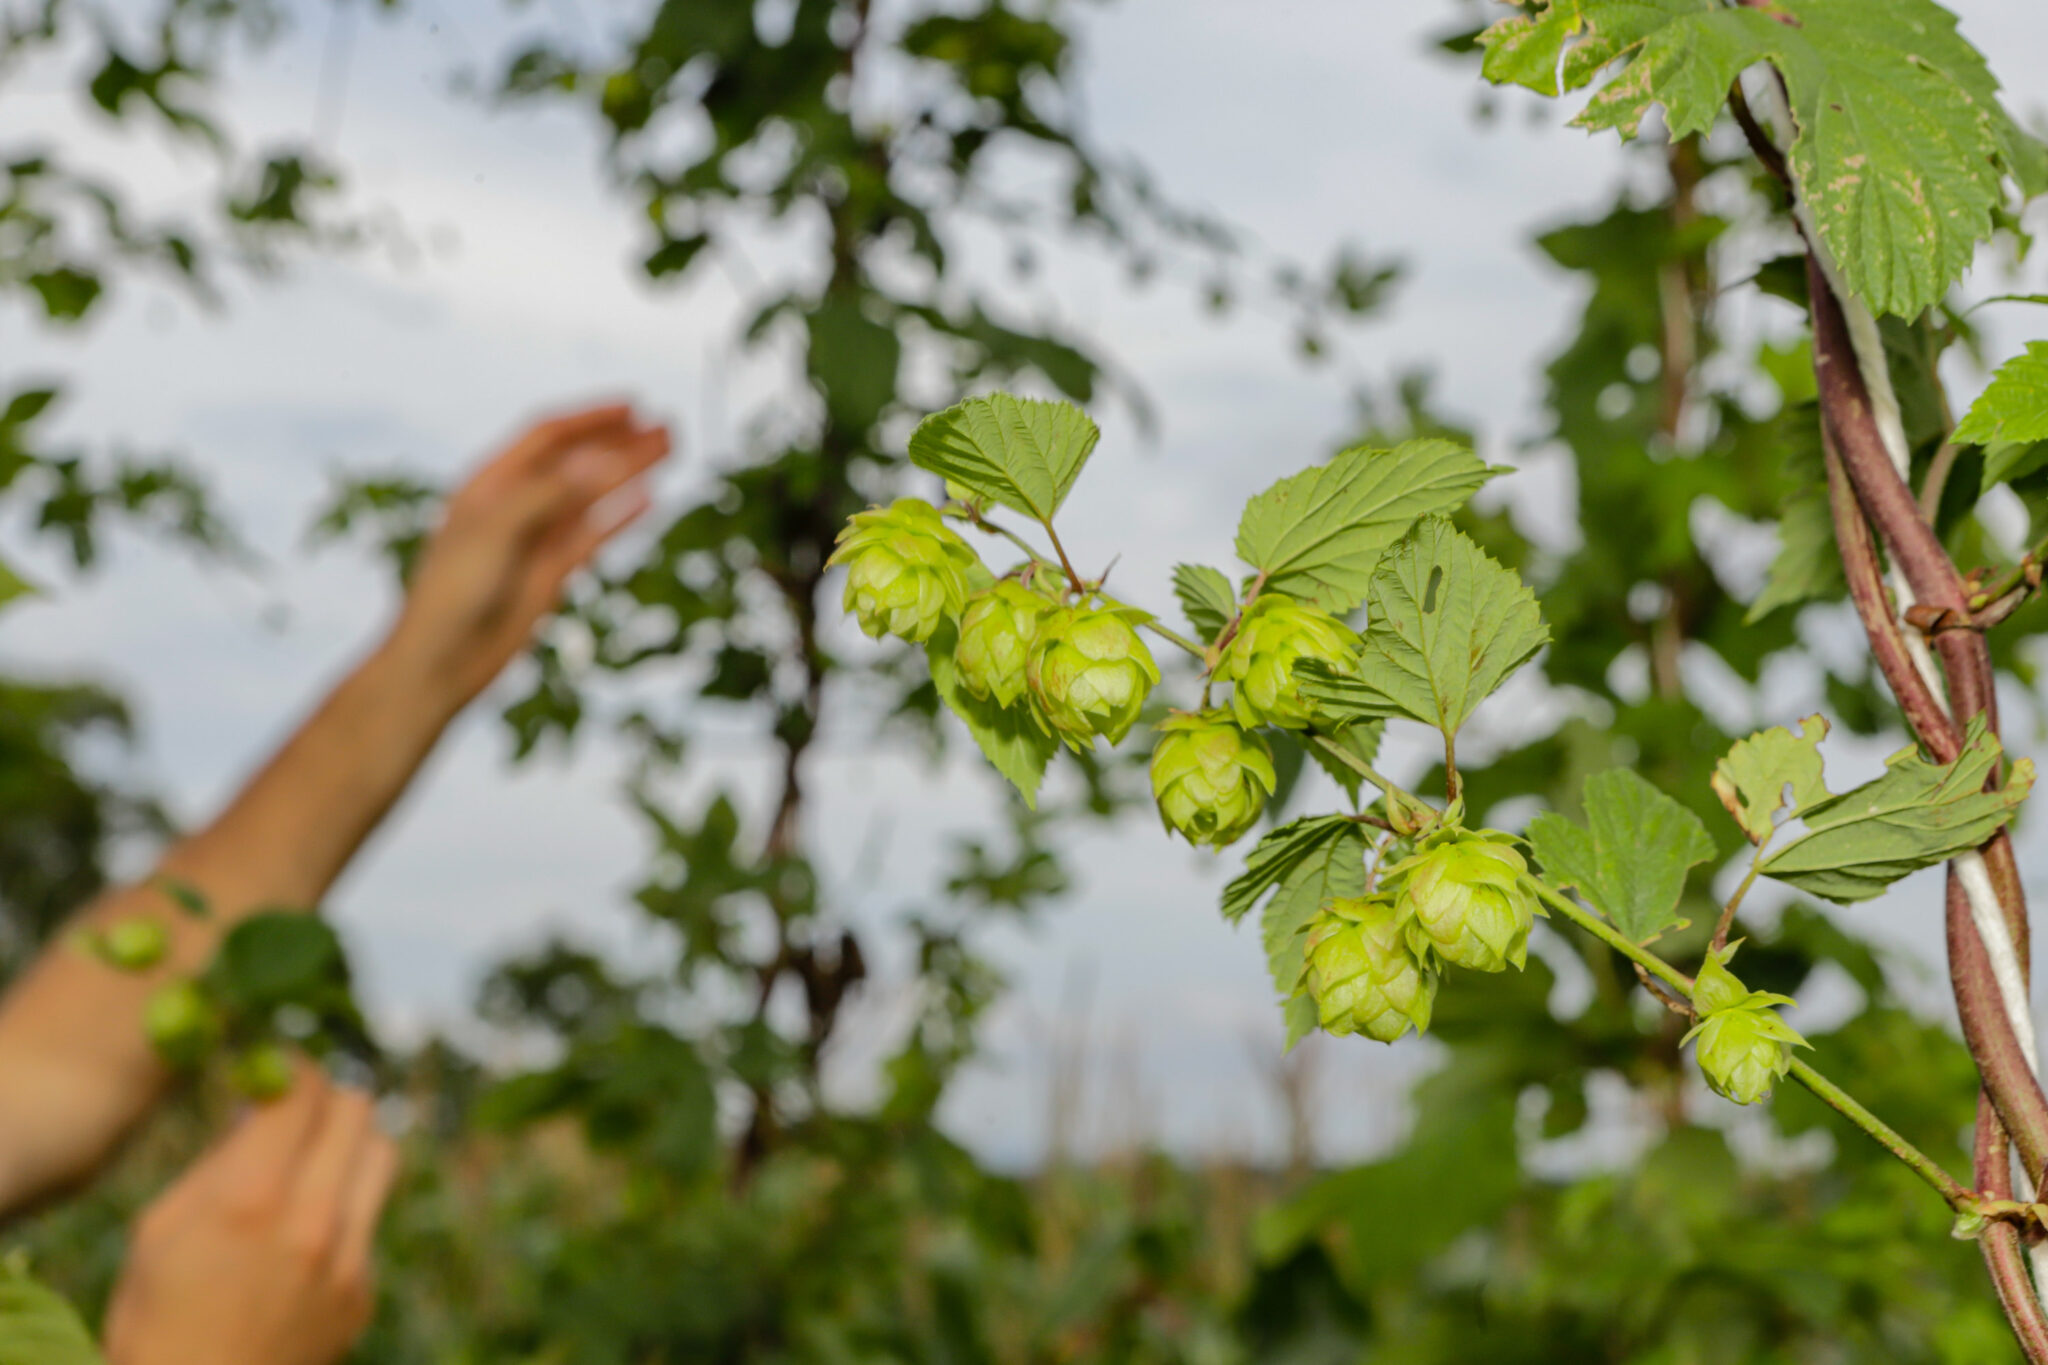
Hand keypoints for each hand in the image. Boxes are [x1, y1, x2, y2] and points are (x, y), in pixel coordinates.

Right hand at [103, 1066, 398, 1364]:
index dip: (292, 1068)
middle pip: (359, 1110)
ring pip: (383, 1156)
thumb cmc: (156, 1318)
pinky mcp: (364, 1291)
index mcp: (249, 1198)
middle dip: (328, 1099)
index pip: (304, 1091)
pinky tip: (302, 1237)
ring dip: (351, 1145)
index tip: (280, 1070)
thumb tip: (263, 1106)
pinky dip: (344, 1209)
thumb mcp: (159, 1229)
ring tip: (313, 1161)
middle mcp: (311, 1222)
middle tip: (301, 1110)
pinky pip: (369, 1220)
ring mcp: (348, 1259)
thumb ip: (220, 1160)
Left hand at [386, 402, 671, 707]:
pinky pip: (593, 536)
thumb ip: (551, 494)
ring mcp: (535, 539)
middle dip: (619, 442)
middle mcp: (514, 505)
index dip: (591, 419)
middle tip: (666, 426)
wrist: (442, 661)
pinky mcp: (551, 574)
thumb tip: (604, 460)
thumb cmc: (453, 592)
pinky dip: (622, 517)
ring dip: (628, 473)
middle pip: (576, 462)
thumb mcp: (498, 531)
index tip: (634, 406)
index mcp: (490, 484)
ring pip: (591, 496)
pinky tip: (648, 499)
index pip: (548, 437)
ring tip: (668, 452)